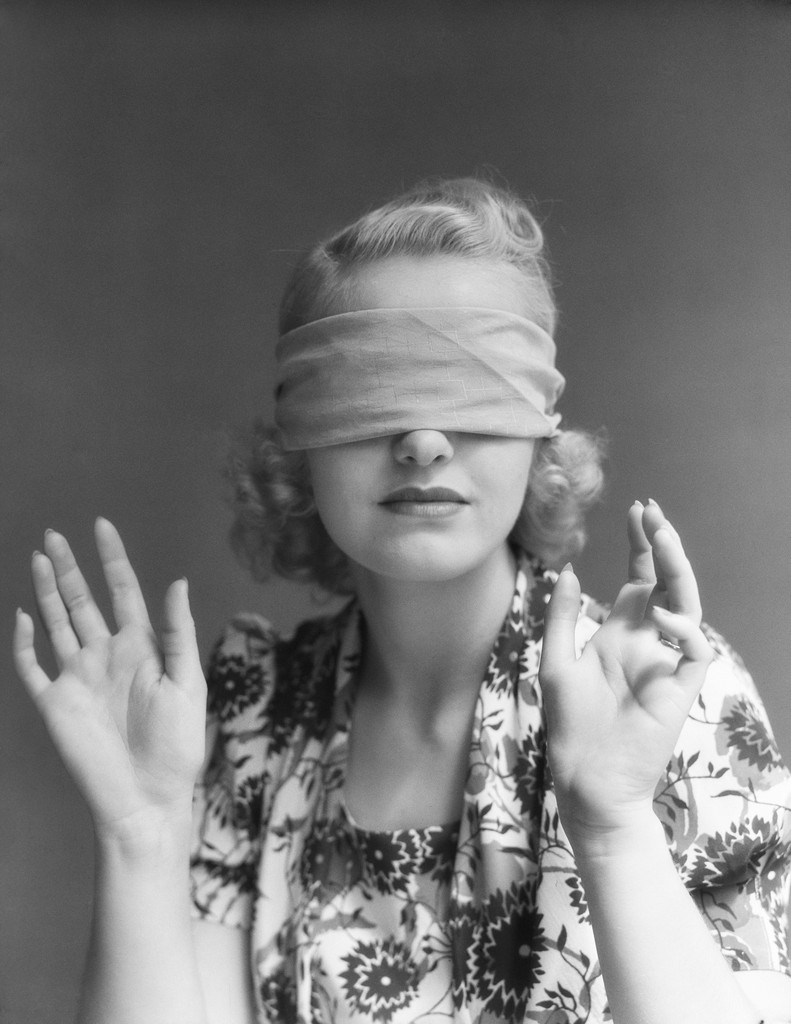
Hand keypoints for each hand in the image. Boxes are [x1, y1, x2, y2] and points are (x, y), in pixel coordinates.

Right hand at [13, 519, 206, 841]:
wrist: (147, 797)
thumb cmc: (177, 745)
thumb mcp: (186, 682)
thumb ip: (178, 632)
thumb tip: (178, 581)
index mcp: (140, 647)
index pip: (123, 591)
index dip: (112, 559)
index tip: (102, 526)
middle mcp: (106, 655)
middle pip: (83, 601)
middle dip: (69, 569)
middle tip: (54, 536)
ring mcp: (78, 677)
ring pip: (57, 623)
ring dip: (47, 593)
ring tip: (39, 558)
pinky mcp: (55, 704)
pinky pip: (32, 667)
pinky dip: (24, 643)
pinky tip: (24, 616)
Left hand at [539, 500, 713, 843]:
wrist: (586, 778)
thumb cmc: (571, 726)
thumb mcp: (557, 662)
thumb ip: (564, 618)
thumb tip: (570, 571)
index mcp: (621, 634)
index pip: (640, 579)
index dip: (642, 546)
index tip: (639, 511)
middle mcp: (648, 642)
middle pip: (667, 584)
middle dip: (664, 547)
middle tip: (653, 513)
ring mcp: (666, 662)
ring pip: (687, 606)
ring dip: (679, 572)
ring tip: (664, 538)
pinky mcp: (680, 687)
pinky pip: (695, 649)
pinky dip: (683, 629)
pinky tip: (658, 615)